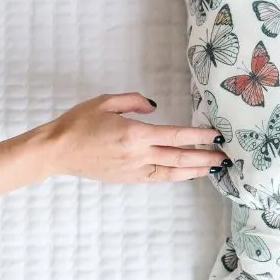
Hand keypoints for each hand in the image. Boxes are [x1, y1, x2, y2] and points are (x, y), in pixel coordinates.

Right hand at [0, 93, 227, 199]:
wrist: (56, 151)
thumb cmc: (78, 123)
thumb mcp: (106, 101)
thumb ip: (134, 101)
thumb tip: (154, 107)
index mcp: (135, 134)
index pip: (175, 135)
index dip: (198, 136)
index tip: (215, 135)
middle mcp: (138, 155)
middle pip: (179, 158)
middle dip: (204, 157)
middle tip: (224, 157)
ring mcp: (133, 170)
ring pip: (171, 173)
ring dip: (194, 171)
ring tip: (212, 169)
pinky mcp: (127, 179)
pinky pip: (157, 178)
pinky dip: (175, 177)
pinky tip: (186, 175)